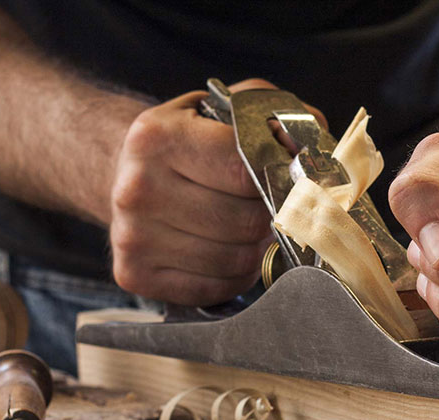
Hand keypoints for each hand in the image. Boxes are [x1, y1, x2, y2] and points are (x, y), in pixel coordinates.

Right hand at [109, 79, 325, 305]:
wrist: (123, 171)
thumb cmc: (189, 143)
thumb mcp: (225, 111)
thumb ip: (278, 120)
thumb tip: (315, 157)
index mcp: (157, 137)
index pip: (246, 170)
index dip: (279, 180)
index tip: (290, 182)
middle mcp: (137, 188)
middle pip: (244, 222)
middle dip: (270, 219)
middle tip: (272, 209)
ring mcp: (132, 237)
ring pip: (234, 261)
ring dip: (256, 250)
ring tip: (249, 230)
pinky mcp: (134, 275)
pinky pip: (214, 287)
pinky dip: (234, 276)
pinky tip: (226, 251)